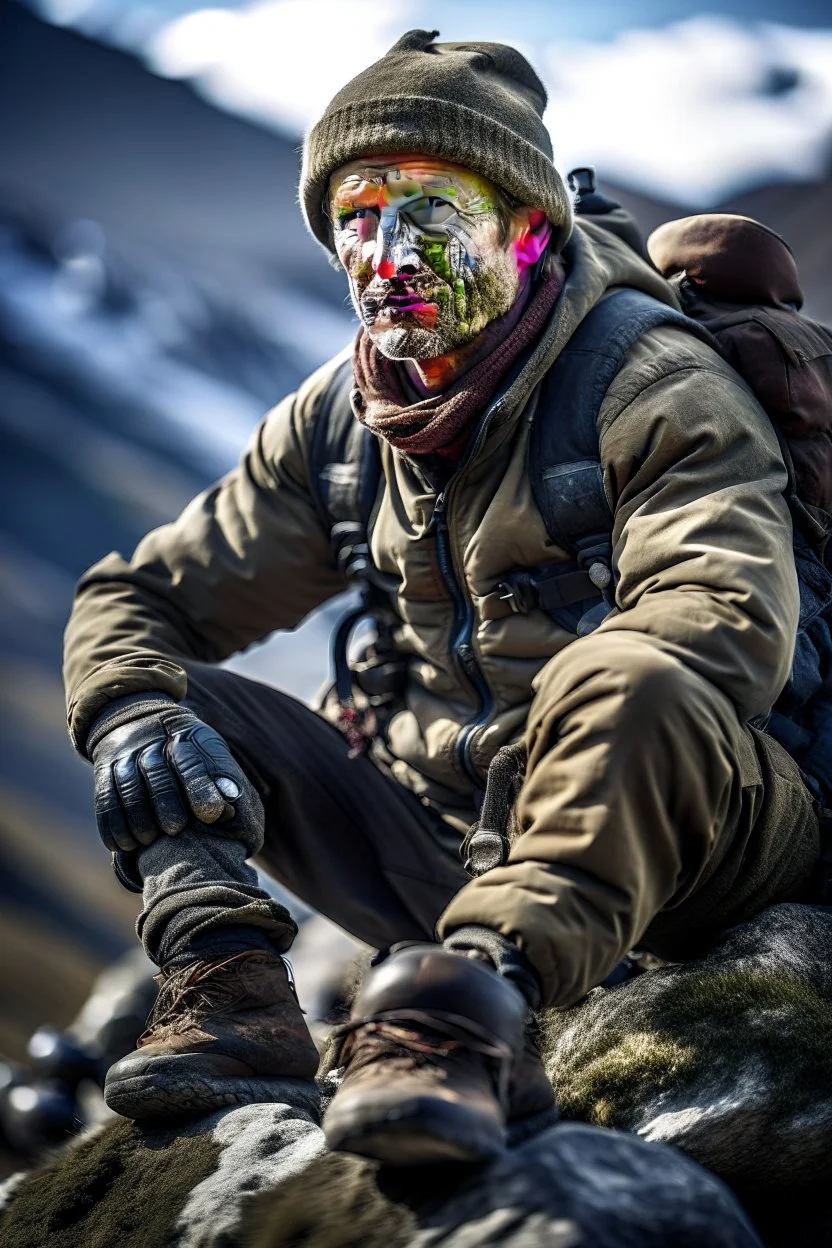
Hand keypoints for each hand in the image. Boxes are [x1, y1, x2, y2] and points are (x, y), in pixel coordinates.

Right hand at [88, 697, 263, 854]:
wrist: (138, 720)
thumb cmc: (186, 748)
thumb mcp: (207, 750)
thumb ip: (222, 775)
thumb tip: (232, 798)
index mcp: (183, 736)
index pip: (192, 762)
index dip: (201, 789)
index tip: (211, 814)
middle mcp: (151, 744)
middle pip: (157, 775)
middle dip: (166, 806)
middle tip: (176, 830)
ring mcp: (124, 756)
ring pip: (128, 789)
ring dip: (138, 820)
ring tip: (150, 842)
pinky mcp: (104, 770)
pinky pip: (105, 800)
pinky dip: (112, 825)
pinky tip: (124, 845)